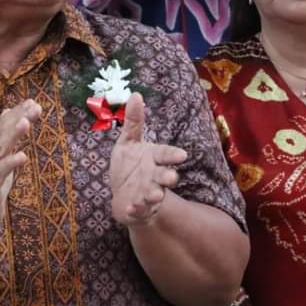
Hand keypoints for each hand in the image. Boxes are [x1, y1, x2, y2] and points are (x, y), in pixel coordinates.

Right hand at [0, 99, 41, 238]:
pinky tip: (23, 156)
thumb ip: (1, 135)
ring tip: (26, 123)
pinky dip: (10, 163)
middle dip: (19, 118)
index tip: (33, 102)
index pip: (1, 124)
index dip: (16, 113)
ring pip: (0, 147)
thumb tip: (10, 112)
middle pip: (2, 132)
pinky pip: (0, 172)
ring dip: (13, 134)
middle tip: (35, 107)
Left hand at [110, 93, 187, 225]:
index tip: (181, 155)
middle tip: (171, 177)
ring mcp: (147, 194)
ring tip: (153, 195)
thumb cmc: (129, 166)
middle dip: (167, 176)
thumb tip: (136, 94)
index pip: (165, 154)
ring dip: (154, 195)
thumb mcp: (128, 143)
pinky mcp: (137, 209)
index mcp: (153, 159)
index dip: (172, 155)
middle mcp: (154, 177)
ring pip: (154, 195)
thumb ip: (134, 122)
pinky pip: (138, 211)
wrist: (124, 195)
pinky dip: (136, 210)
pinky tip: (132, 208)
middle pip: (164, 176)